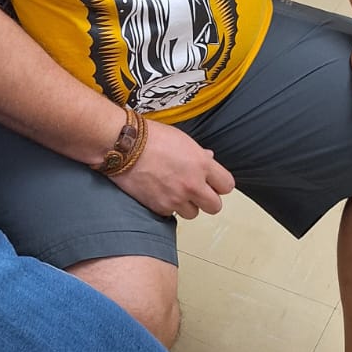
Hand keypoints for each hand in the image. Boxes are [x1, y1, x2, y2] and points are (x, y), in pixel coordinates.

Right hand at [112, 119, 235, 218]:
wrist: (124, 145)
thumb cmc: (151, 137)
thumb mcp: (182, 140)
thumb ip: (198, 154)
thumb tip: (208, 158)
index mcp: (202, 164)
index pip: (227, 186)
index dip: (219, 184)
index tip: (212, 183)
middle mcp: (193, 184)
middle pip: (215, 206)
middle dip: (207, 200)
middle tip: (196, 192)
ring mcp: (176, 198)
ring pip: (193, 213)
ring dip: (187, 205)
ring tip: (174, 192)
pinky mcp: (159, 207)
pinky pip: (171, 213)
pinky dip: (167, 206)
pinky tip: (159, 192)